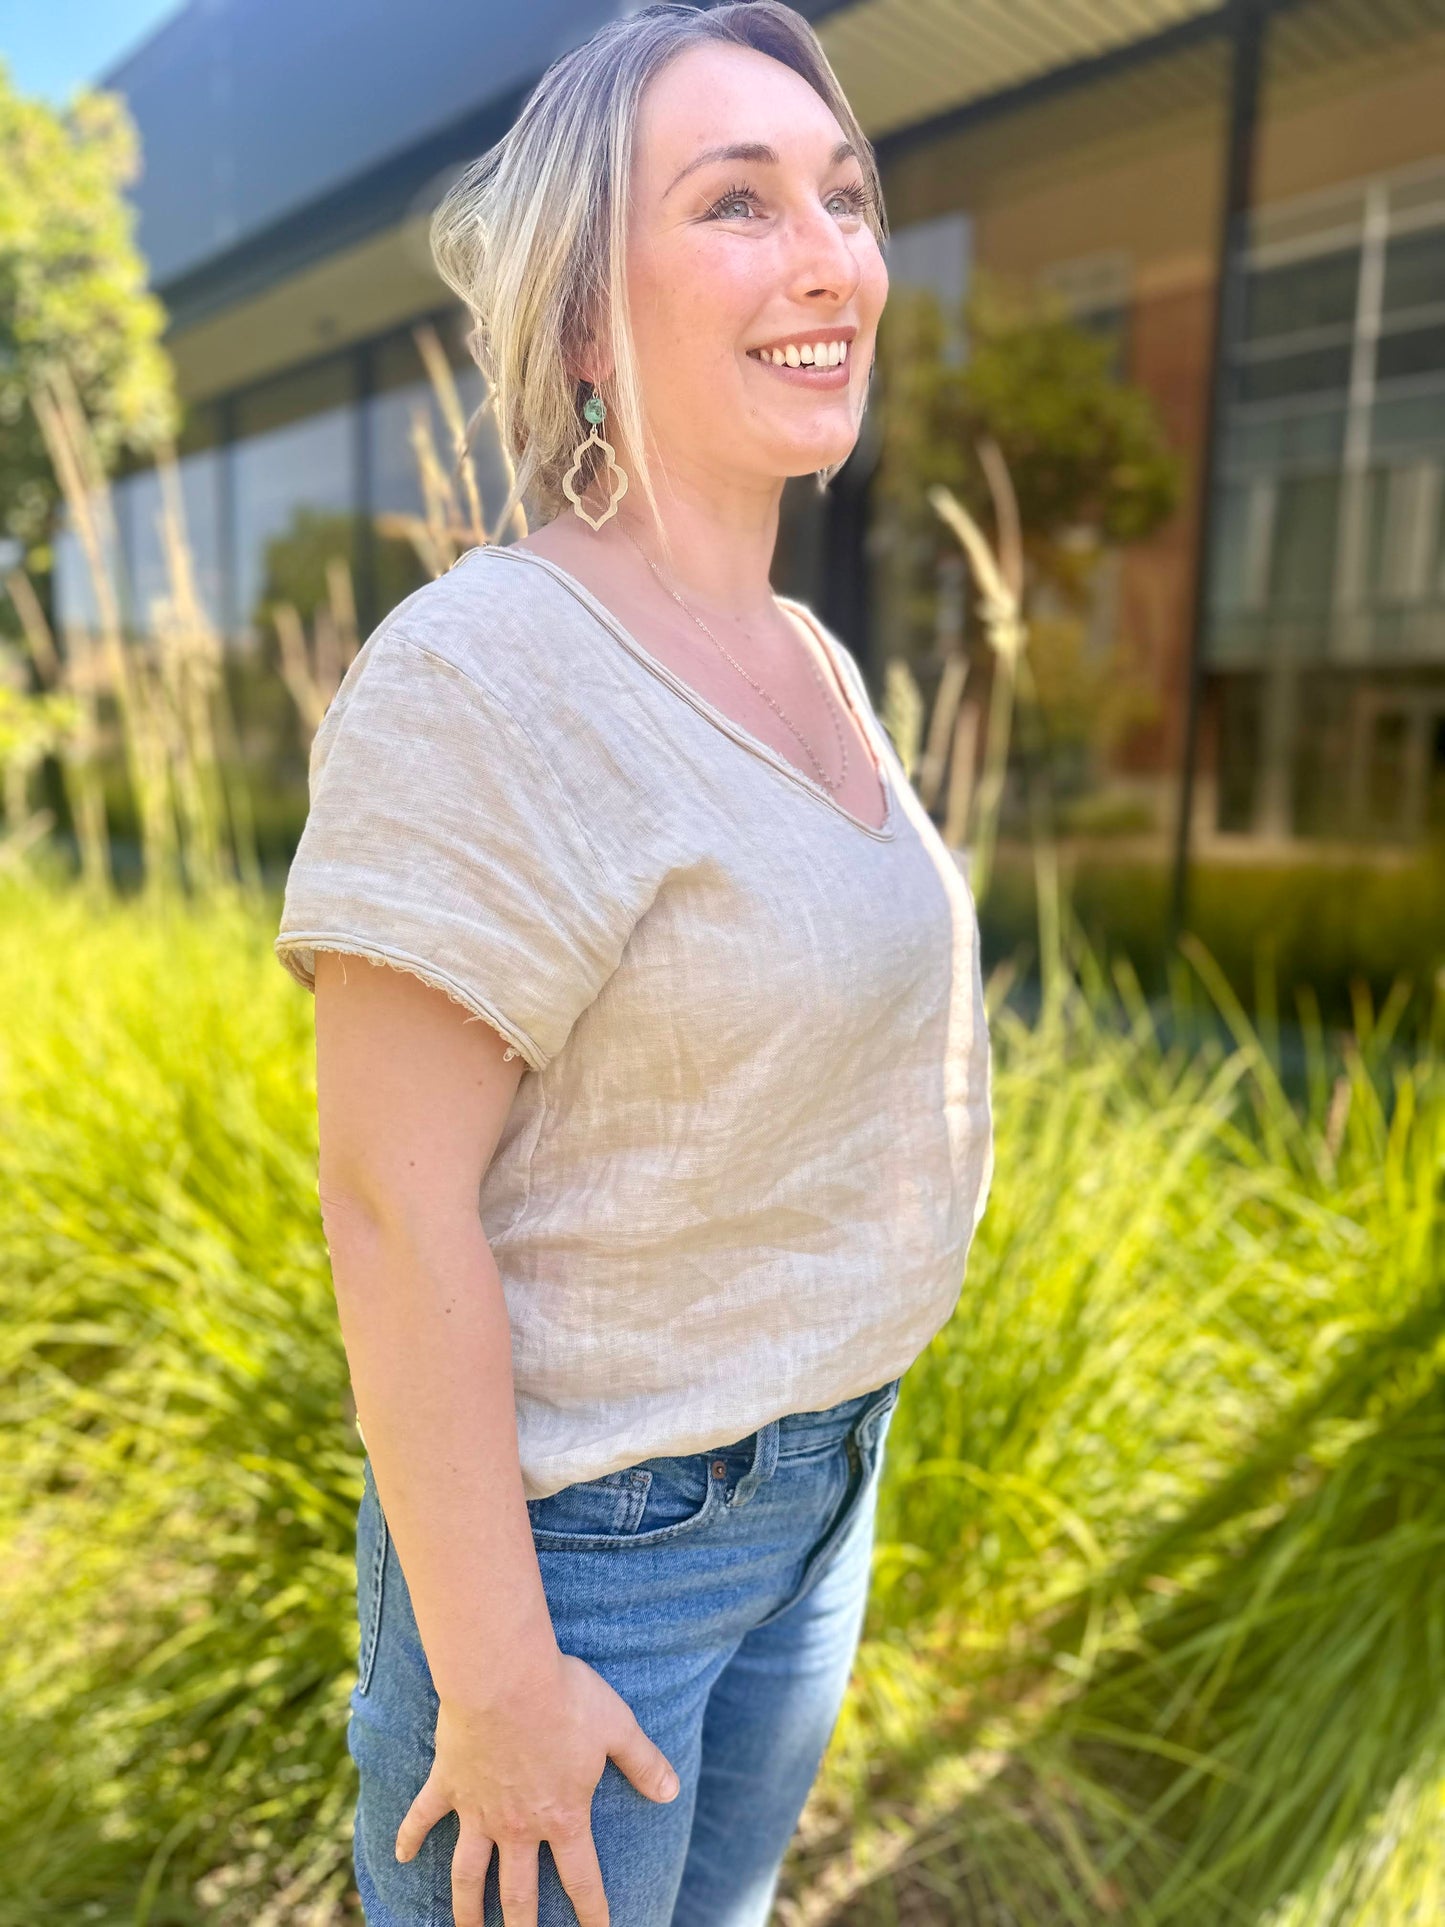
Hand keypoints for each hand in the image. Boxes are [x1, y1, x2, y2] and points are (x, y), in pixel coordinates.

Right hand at [395, 1648, 681, 1926]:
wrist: (504, 1677)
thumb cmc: (564, 1698)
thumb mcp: (618, 1726)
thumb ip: (643, 1762)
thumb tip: (672, 1792)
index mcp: (563, 1817)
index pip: (581, 1880)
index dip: (591, 1913)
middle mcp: (518, 1826)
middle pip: (518, 1894)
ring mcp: (478, 1809)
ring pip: (468, 1874)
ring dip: (467, 1909)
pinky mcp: (448, 1784)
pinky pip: (423, 1818)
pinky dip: (410, 1838)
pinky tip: (399, 1857)